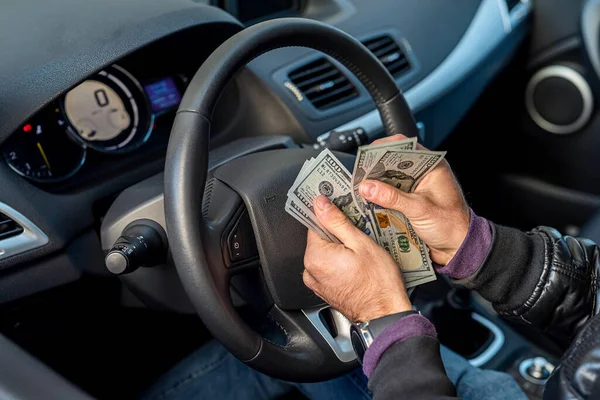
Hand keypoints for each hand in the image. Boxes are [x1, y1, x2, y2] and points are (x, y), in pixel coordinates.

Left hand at [303, 195, 411, 321]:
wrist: (384, 315)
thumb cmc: (378, 283)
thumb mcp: (360, 243)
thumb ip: (336, 221)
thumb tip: (320, 204)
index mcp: (315, 256)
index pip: (315, 223)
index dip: (331, 216)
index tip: (343, 213)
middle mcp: (310, 270)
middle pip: (319, 238)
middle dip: (337, 233)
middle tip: (358, 235)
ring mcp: (316, 282)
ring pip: (325, 253)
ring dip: (340, 248)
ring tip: (360, 251)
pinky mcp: (324, 290)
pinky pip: (328, 267)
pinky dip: (339, 262)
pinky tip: (357, 264)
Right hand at [359, 134, 469, 265]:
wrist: (458, 248)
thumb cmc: (451, 225)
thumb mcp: (419, 209)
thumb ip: (392, 197)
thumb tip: (367, 187)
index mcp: (431, 165)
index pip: (403, 146)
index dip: (382, 148)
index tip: (365, 157)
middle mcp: (422, 173)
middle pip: (392, 162)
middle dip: (374, 168)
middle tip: (358, 176)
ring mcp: (414, 187)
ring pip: (389, 178)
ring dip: (375, 184)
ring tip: (359, 189)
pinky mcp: (408, 201)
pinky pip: (389, 193)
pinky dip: (379, 196)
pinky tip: (368, 201)